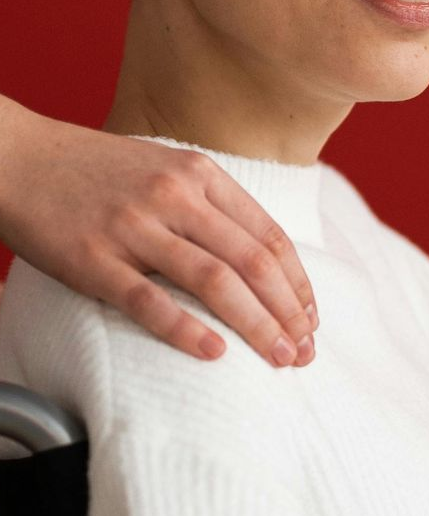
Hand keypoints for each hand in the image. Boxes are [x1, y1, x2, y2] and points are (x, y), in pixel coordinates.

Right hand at [0, 108, 317, 369]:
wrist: (15, 157)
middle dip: (288, 313)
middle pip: (252, 262)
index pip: (268, 235)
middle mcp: (173, 197)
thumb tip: (256, 255)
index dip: (297, 283)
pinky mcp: (94, 259)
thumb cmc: (89, 170)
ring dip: (257, 325)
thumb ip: (207, 203)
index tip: (310, 318)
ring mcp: (133, 227)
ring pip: (215, 282)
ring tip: (280, 358)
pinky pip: (149, 301)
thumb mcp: (161, 167)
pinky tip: (216, 353)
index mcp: (197, 173)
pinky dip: (187, 329)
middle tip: (304, 353)